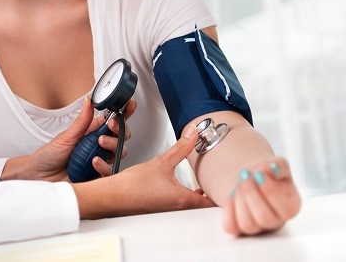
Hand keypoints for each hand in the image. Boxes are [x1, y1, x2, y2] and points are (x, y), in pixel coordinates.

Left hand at [2, 97, 135, 180]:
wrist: (39, 176)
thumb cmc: (49, 156)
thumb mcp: (66, 136)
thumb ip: (81, 121)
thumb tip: (89, 100)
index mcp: (91, 134)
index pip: (111, 123)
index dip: (123, 114)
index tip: (129, 105)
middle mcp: (97, 148)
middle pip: (121, 138)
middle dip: (120, 131)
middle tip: (111, 127)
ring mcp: (99, 162)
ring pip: (119, 153)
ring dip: (113, 146)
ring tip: (100, 143)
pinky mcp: (97, 177)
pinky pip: (110, 172)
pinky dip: (105, 166)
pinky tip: (94, 162)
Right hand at [72, 124, 215, 218]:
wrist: (113, 197)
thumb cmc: (133, 186)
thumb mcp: (161, 162)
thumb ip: (181, 148)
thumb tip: (194, 134)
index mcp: (184, 200)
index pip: (214, 203)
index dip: (226, 195)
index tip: (232, 184)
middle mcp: (180, 209)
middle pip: (206, 205)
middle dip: (215, 194)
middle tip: (223, 181)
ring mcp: (171, 210)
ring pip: (194, 205)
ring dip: (201, 195)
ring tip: (207, 183)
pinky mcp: (162, 208)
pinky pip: (182, 204)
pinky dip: (189, 196)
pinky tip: (183, 186)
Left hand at [222, 157, 300, 234]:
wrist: (248, 178)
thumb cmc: (266, 174)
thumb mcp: (276, 164)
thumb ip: (278, 165)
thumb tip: (272, 169)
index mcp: (291, 207)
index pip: (287, 210)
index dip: (270, 191)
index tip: (258, 173)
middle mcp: (276, 221)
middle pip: (264, 218)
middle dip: (251, 193)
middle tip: (245, 175)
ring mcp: (257, 227)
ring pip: (247, 224)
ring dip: (239, 200)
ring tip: (238, 184)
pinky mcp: (239, 227)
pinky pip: (231, 227)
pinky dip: (228, 210)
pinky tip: (231, 196)